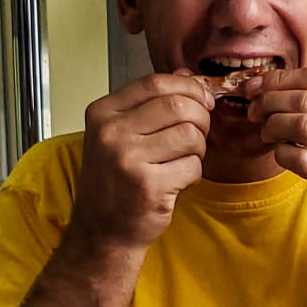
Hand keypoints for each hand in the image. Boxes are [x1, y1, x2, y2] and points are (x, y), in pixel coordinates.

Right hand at [72, 72, 214, 249]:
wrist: (102, 230)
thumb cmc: (115, 180)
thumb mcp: (119, 134)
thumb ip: (149, 104)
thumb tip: (188, 77)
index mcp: (102, 113)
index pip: (155, 83)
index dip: (188, 88)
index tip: (203, 99)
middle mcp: (111, 133)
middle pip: (179, 106)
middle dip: (201, 118)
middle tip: (199, 134)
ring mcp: (128, 160)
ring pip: (191, 135)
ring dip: (199, 148)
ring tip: (184, 160)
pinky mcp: (148, 186)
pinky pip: (193, 166)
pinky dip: (194, 173)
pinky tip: (177, 180)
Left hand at [243, 68, 306, 245]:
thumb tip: (283, 90)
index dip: (279, 78)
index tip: (258, 86)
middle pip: (303, 97)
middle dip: (269, 101)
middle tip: (255, 111)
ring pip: (299, 123)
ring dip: (272, 126)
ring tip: (267, 134)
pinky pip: (298, 158)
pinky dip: (281, 153)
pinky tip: (282, 154)